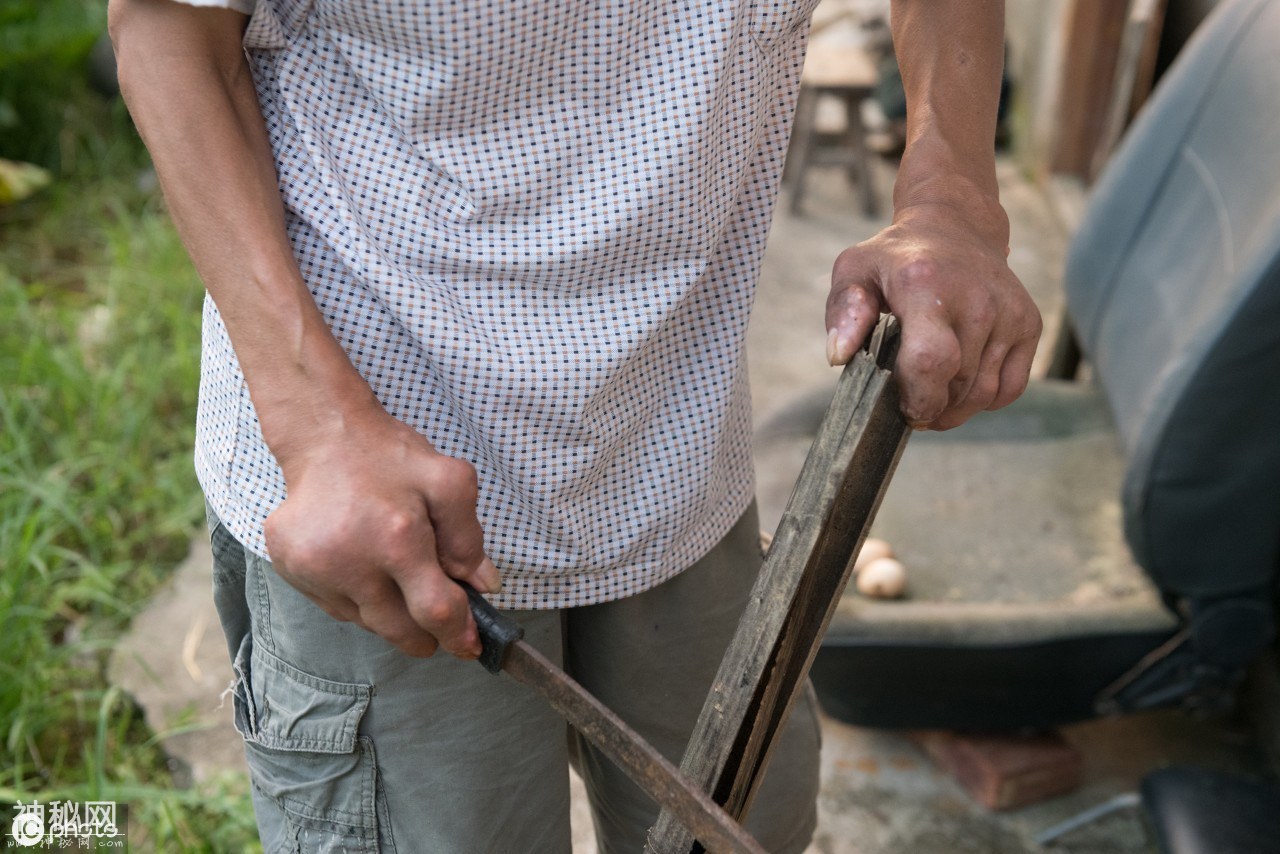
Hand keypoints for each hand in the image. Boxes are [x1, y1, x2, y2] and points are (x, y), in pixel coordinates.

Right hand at [262, 408, 501, 658]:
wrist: (325, 436)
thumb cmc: (390, 458)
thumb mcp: (450, 481)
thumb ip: (470, 538)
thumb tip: (484, 586)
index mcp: (397, 537)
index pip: (435, 610)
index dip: (457, 634)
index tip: (470, 645)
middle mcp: (349, 560)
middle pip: (398, 630)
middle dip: (425, 634)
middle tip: (439, 623)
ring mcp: (313, 568)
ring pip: (365, 622)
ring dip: (390, 615)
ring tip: (396, 575)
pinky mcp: (289, 568)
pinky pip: (334, 607)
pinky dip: (358, 600)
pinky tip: (364, 568)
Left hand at [825, 199, 1041, 429]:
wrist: (956, 226)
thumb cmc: (897, 258)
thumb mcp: (855, 270)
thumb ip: (843, 311)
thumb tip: (839, 355)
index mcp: (926, 286)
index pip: (930, 362)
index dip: (916, 397)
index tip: (901, 406)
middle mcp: (976, 299)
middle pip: (957, 387)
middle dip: (931, 407)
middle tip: (911, 403)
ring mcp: (1008, 312)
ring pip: (984, 394)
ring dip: (956, 410)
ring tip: (933, 397)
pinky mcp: (1030, 323)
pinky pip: (1010, 388)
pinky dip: (985, 401)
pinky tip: (961, 387)